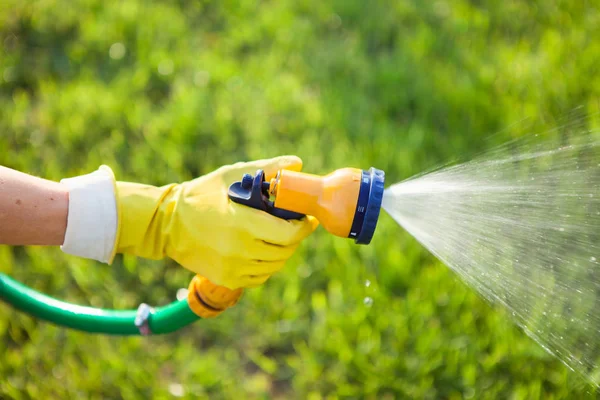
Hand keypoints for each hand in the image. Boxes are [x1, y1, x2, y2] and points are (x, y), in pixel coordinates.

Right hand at [115, 156, 317, 288]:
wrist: (166, 224)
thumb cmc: (201, 195)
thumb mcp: (231, 176)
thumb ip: (266, 169)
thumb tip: (297, 162)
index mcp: (241, 224)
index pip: (287, 234)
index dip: (303, 227)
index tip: (308, 219)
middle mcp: (238, 250)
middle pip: (284, 251)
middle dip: (295, 238)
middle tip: (295, 225)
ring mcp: (232, 268)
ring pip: (274, 266)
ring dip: (282, 252)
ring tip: (279, 237)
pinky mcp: (226, 279)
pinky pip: (259, 277)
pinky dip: (266, 265)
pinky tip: (262, 251)